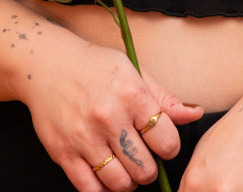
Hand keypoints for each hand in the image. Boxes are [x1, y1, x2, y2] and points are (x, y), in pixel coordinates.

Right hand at [22, 35, 202, 191]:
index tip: (162, 144)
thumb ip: (164, 98)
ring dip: (128, 181)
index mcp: (131, 93)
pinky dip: (104, 189)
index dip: (169, 147)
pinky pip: (90, 190)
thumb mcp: (133, 71)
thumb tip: (195, 115)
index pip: (166, 139)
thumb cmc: (94, 66)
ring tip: (125, 166)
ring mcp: (84, 137)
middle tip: (142, 156)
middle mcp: (109, 116)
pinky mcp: (63, 153)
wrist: (47, 63)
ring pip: (120, 184)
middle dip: (149, 168)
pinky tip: (106, 175)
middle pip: (145, 168)